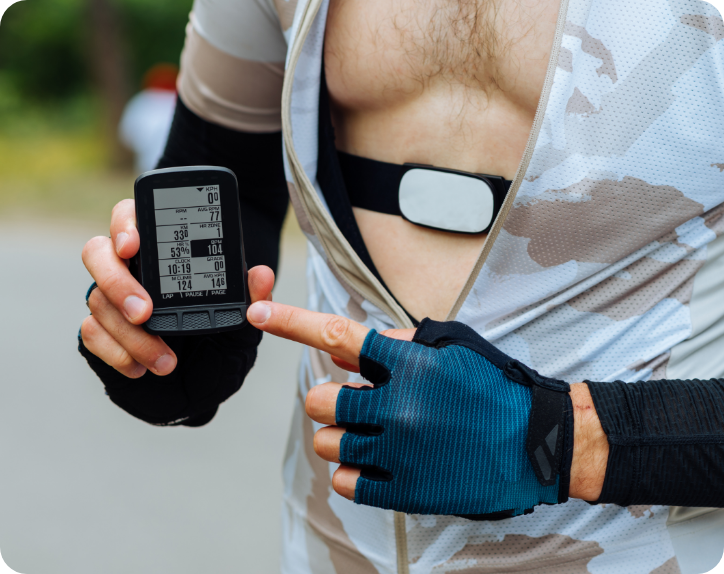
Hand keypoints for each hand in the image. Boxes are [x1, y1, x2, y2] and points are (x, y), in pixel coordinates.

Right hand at [81, 199, 275, 376]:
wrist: (205, 383)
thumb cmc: (220, 341)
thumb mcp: (244, 320)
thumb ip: (252, 297)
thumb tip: (261, 275)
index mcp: (161, 251)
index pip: (130, 217)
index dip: (125, 224)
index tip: (134, 245)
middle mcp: (131, 269)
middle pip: (97, 253)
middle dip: (116, 280)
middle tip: (144, 310)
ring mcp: (111, 300)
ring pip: (96, 299)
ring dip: (129, 332)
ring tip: (165, 359)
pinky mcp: (101, 330)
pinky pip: (90, 333)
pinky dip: (115, 352)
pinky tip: (140, 367)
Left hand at [247, 302, 576, 516]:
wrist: (538, 442)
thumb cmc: (495, 389)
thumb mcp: (450, 350)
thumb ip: (393, 345)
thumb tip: (341, 349)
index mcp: (409, 363)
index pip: (336, 334)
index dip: (290, 322)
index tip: (258, 312)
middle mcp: (398, 405)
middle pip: (320, 400)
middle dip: (331, 400)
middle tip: (355, 402)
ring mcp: (400, 450)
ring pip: (328, 442)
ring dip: (343, 436)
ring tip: (374, 433)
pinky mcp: (405, 489)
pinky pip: (347, 481)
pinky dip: (354, 470)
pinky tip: (380, 460)